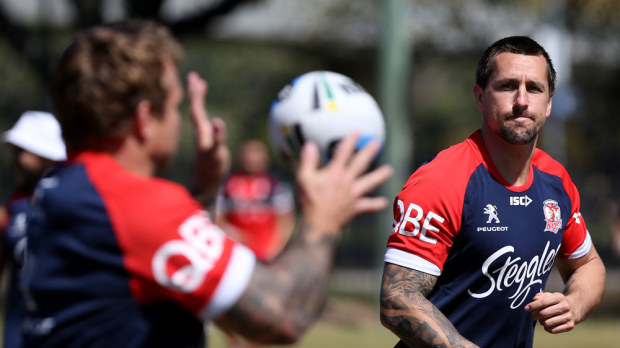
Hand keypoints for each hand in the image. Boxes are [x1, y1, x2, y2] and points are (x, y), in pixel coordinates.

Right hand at [187, 72, 230, 205]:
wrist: (206, 183)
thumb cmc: (209, 160)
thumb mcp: (210, 142)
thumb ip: (209, 127)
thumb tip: (210, 115)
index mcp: (200, 130)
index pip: (196, 107)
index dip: (194, 92)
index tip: (194, 76)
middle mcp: (202, 134)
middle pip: (197, 110)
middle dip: (195, 94)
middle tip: (193, 78)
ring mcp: (207, 143)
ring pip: (202, 122)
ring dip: (198, 105)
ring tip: (199, 91)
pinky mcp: (215, 153)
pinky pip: (216, 141)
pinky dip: (217, 132)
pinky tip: (218, 122)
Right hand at [296, 132, 392, 237]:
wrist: (318, 225)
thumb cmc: (309, 201)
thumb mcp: (303, 179)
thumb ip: (308, 161)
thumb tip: (310, 144)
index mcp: (334, 173)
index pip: (343, 153)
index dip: (350, 141)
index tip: (357, 131)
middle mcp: (347, 181)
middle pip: (360, 164)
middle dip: (369, 152)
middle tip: (377, 143)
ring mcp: (353, 195)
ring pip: (369, 183)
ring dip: (380, 176)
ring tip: (390, 170)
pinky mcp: (355, 207)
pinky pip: (368, 205)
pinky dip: (376, 204)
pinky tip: (385, 202)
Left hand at [525, 292, 574, 333]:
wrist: (575, 308)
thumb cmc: (557, 302)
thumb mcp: (550, 296)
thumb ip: (541, 296)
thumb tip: (534, 299)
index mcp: (559, 297)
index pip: (543, 302)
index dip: (533, 306)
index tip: (526, 308)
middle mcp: (565, 307)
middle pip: (543, 313)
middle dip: (535, 315)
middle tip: (533, 316)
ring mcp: (568, 317)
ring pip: (547, 323)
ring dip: (541, 322)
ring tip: (542, 319)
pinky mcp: (570, 326)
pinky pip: (552, 330)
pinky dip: (547, 328)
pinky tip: (548, 324)